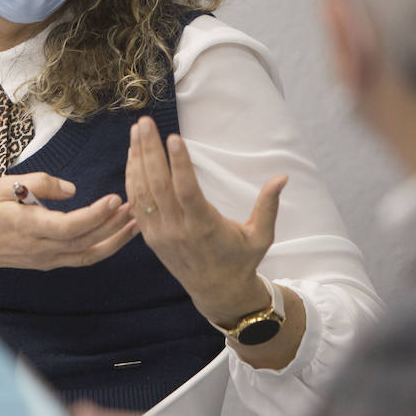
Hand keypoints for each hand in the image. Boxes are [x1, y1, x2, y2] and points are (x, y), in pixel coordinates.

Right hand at [0, 172, 137, 271]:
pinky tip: (119, 234)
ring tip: (137, 222)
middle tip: (136, 205)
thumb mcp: (2, 186)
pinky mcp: (51, 262)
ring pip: (88, 255)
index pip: (69, 226)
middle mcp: (41, 249)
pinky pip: (83, 258)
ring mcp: (47, 259)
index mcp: (28, 227)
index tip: (115, 198)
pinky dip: (104, 247)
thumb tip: (71, 189)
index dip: (95, 215)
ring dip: (116, 240)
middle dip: (113, 226)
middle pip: (85, 242)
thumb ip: (38, 184)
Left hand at [126, 117, 285, 326]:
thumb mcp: (261, 236)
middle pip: (159, 186)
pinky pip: (137, 203)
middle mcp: (178, 230)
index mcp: (205, 228)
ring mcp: (160, 234)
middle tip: (145, 122)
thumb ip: (268, 206)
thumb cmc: (242, 260)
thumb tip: (283, 177)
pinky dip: (132, 178)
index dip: (180, 164)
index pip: (188, 192)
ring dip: (137, 159)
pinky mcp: (150, 237)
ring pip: (143, 192)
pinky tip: (133, 155)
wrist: (217, 293)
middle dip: (150, 151)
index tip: (173, 137)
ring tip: (137, 130)